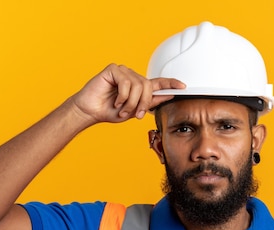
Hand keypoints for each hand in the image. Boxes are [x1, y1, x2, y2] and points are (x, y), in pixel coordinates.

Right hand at [70, 64, 185, 124]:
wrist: (90, 112)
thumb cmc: (110, 111)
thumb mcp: (134, 111)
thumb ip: (149, 103)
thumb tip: (167, 95)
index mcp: (138, 86)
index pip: (157, 83)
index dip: (170, 83)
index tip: (183, 86)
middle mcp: (132, 77)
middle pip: (149, 87)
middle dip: (144, 103)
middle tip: (136, 114)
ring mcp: (123, 71)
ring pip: (138, 85)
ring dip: (132, 102)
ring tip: (122, 109)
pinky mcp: (113, 69)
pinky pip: (126, 82)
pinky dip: (123, 95)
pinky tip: (116, 101)